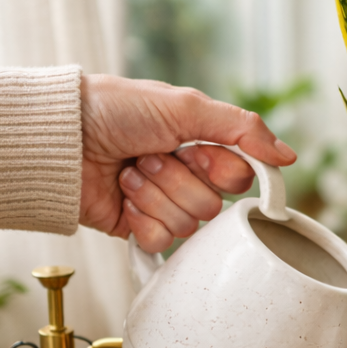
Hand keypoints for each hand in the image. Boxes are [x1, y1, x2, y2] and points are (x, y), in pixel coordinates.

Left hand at [80, 75, 295, 252]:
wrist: (58, 138)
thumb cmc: (114, 110)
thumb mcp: (186, 106)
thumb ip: (244, 130)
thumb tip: (288, 155)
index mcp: (201, 145)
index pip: (239, 177)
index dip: (217, 168)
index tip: (191, 149)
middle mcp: (186, 176)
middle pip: (214, 204)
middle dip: (179, 178)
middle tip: (150, 156)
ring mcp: (162, 204)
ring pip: (188, 224)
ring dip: (154, 194)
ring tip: (128, 173)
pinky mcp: (138, 228)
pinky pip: (161, 241)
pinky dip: (140, 218)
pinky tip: (121, 198)